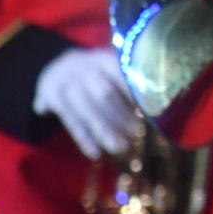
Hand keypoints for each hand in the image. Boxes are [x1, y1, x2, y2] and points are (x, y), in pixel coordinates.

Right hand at [33, 46, 140, 160]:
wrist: (54, 68)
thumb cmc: (97, 73)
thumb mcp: (111, 67)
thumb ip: (130, 81)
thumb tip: (162, 103)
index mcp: (104, 59)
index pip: (121, 73)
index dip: (135, 91)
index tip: (151, 108)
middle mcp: (84, 69)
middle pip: (104, 94)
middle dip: (121, 115)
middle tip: (138, 132)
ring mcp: (65, 84)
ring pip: (86, 111)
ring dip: (104, 132)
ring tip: (122, 149)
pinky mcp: (50, 98)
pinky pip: (71, 122)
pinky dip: (85, 140)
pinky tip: (97, 154)